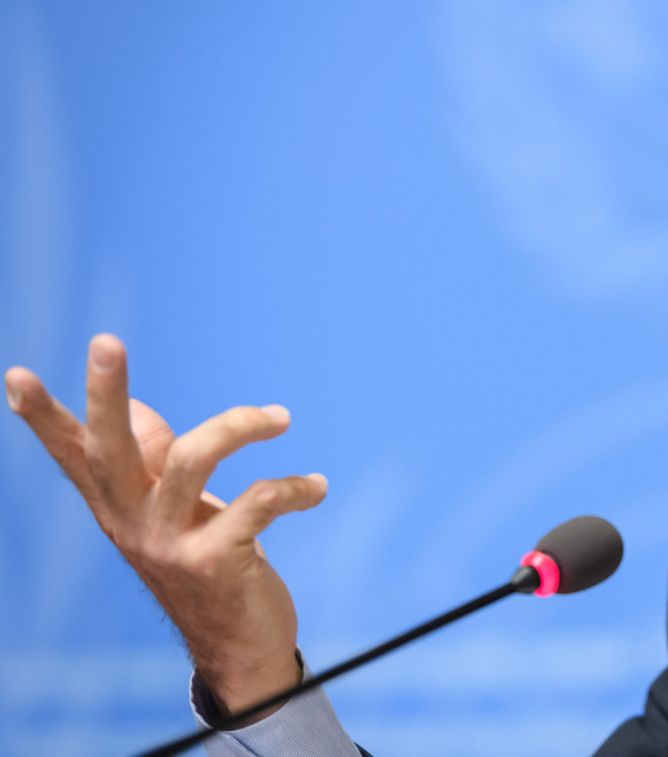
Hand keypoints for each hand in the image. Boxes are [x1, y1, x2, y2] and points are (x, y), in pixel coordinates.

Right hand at [4, 333, 327, 721]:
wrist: (239, 648)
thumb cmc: (207, 562)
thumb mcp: (173, 513)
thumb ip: (154, 464)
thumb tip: (140, 410)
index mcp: (119, 505)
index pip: (73, 454)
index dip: (44, 417)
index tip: (15, 373)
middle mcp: (132, 523)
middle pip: (111, 448)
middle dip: (107, 393)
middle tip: (105, 340)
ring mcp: (170, 544)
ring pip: (193, 458)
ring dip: (242, 425)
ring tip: (281, 418)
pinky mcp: (217, 562)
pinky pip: (258, 502)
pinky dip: (294, 487)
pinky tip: (317, 488)